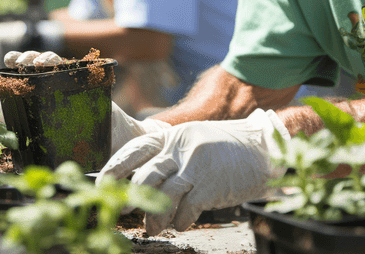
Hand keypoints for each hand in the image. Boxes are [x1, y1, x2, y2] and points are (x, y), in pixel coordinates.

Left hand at [97, 109, 288, 234]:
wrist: (263, 149)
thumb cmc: (225, 149)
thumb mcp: (192, 143)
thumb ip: (169, 158)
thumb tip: (140, 182)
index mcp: (172, 136)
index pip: (136, 149)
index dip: (115, 167)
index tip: (101, 184)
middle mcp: (181, 148)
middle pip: (146, 174)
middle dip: (130, 196)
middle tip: (122, 209)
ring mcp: (196, 166)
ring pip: (164, 195)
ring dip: (155, 216)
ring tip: (152, 227)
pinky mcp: (211, 185)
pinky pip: (186, 209)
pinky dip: (180, 221)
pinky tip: (180, 224)